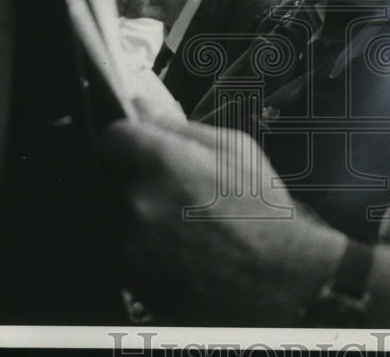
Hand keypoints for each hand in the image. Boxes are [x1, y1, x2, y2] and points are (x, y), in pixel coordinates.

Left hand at [100, 118, 345, 323]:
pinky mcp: (130, 278)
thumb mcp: (236, 149)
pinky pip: (122, 247)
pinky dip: (141, 244)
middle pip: (111, 176)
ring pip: (116, 212)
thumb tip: (141, 108)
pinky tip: (178, 246)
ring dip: (137, 211)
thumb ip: (181, 127)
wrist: (277, 281)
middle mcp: (138, 202)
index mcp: (163, 162)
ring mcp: (130, 245)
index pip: (111, 136)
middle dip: (135, 177)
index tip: (142, 147)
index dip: (128, 139)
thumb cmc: (263, 211)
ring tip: (181, 221)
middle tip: (175, 189)